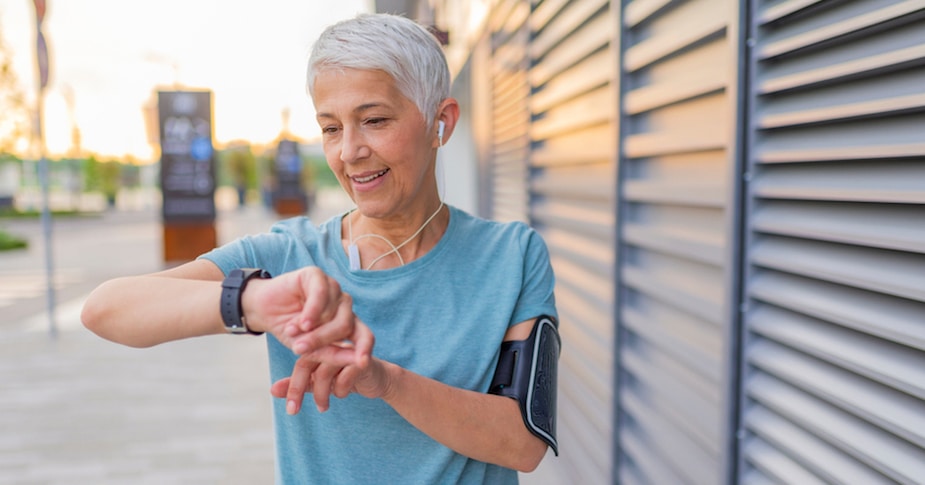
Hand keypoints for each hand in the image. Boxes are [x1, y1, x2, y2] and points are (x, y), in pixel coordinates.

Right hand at [242, 267, 371, 361]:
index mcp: (347, 324)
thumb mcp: (308, 349)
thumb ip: (331, 354)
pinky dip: (311, 311)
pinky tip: (301, 322)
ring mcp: (333, 289)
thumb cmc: (289, 330)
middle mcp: (343, 305)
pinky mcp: (317, 275)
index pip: (365, 335)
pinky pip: (322, 293)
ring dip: (312, 328)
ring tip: (291, 332)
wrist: (263, 310)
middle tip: (299, 349)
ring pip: (333, 311)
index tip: (362, 363)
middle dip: (322, 340)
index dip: (365, 348)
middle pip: (345, 325)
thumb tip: (358, 363)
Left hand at [270, 337, 393, 413]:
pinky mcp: (363, 359)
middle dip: (299, 388)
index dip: (292, 385)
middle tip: (293, 411)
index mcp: (320, 345)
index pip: (301, 361)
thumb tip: (272, 390)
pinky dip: (341, 389)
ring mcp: (347, 349)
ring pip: (325, 369)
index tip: (290, 409)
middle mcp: (332, 343)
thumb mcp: (320, 381)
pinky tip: (342, 395)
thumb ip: (299, 383)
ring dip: (322, 393)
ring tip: (323, 408)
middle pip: (308, 361)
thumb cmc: (345, 376)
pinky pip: (346, 375)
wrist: (377, 378)